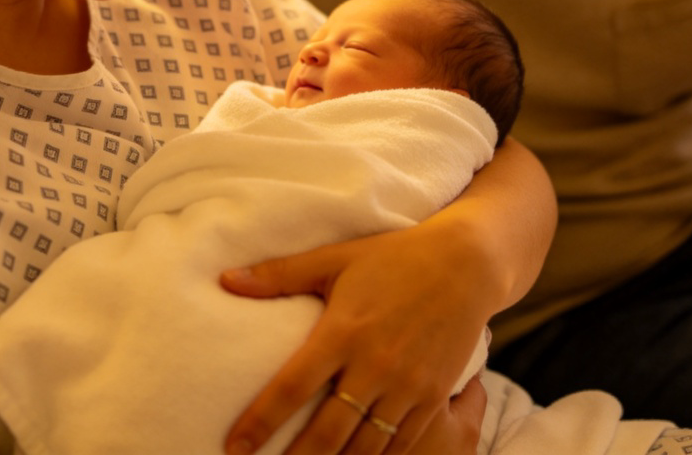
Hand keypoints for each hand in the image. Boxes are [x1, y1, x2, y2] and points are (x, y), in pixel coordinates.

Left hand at [220, 224, 492, 454]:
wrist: (465, 264)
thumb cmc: (394, 256)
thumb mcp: (335, 258)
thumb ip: (280, 274)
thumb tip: (226, 280)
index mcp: (343, 330)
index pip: (292, 386)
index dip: (260, 421)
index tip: (234, 446)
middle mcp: (374, 365)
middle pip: (327, 433)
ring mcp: (407, 386)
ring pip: (364, 448)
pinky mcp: (432, 398)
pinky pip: (400, 446)